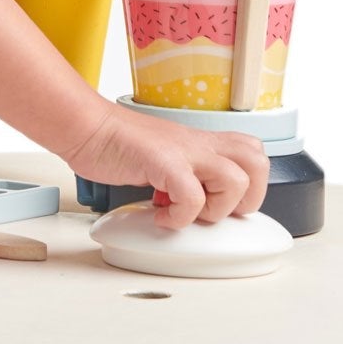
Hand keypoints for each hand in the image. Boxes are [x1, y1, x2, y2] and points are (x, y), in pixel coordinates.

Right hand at [64, 101, 269, 227]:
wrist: (84, 126)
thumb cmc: (114, 142)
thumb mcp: (160, 155)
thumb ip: (182, 174)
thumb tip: (188, 206)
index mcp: (198, 142)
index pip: (251, 152)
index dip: (247, 185)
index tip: (217, 201)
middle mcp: (196, 144)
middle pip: (258, 162)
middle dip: (246, 197)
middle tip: (214, 207)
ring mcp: (182, 151)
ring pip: (236, 180)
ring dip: (215, 209)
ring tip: (188, 211)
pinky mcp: (164, 163)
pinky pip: (192, 198)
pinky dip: (179, 217)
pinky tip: (159, 214)